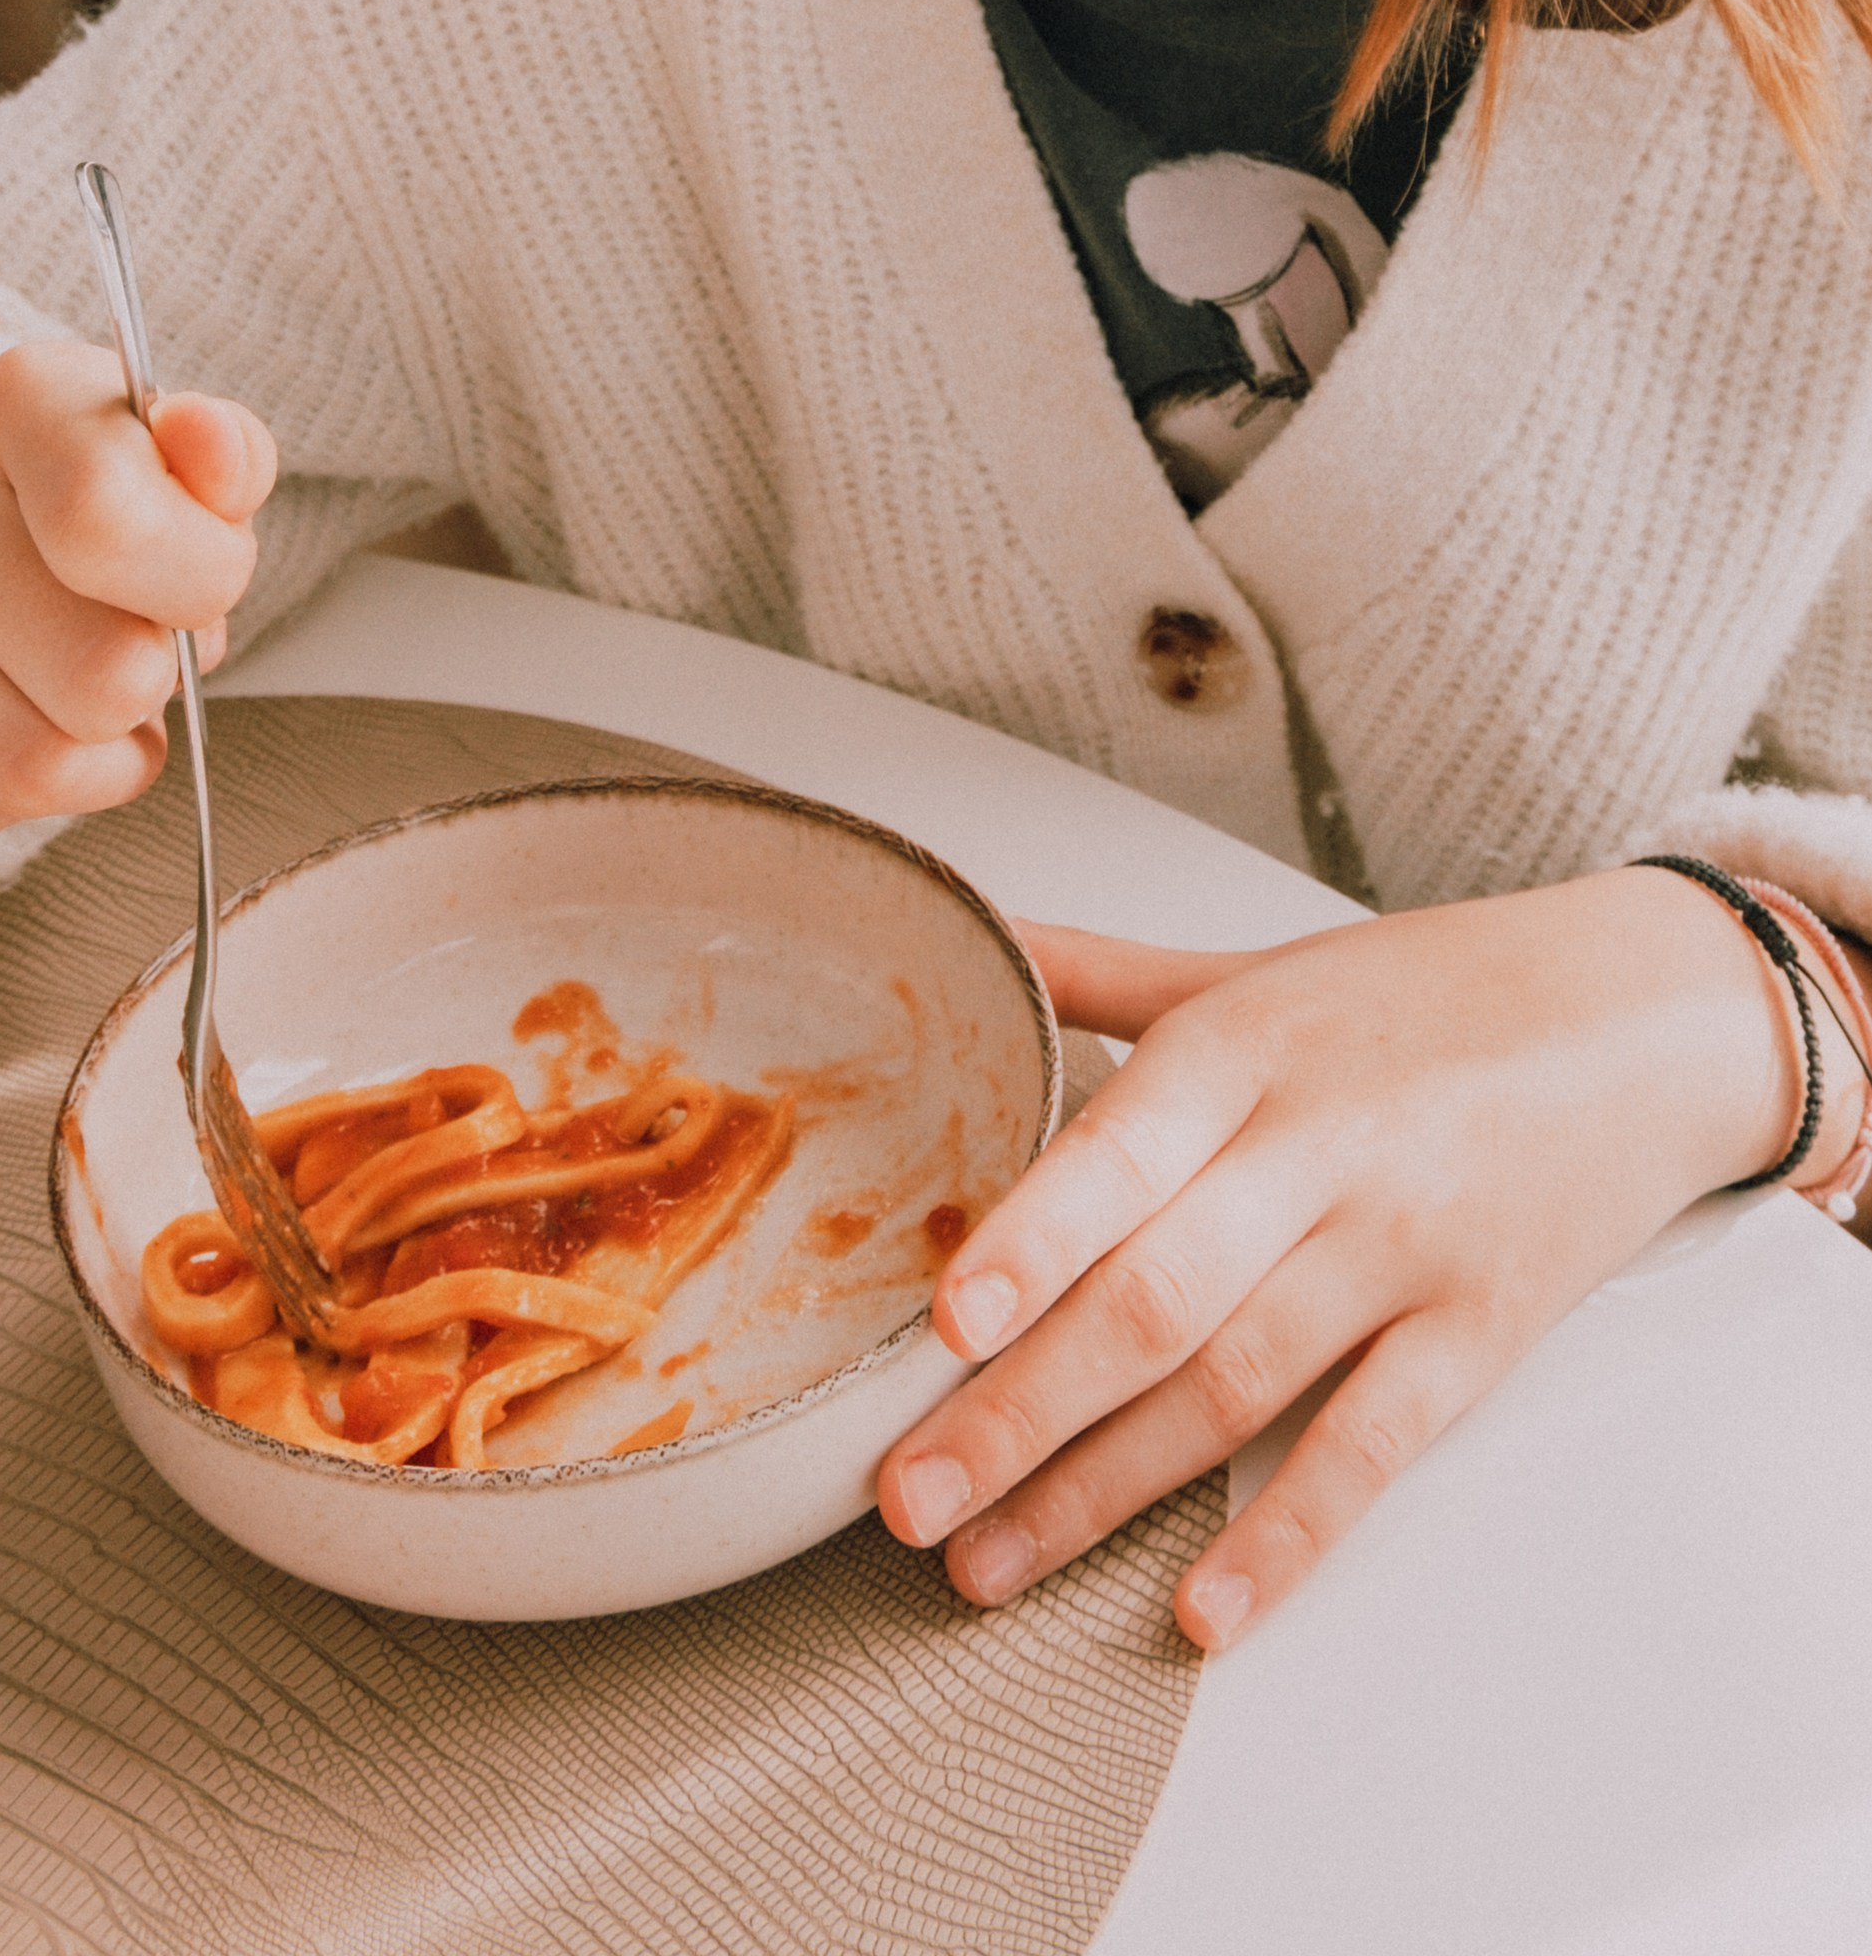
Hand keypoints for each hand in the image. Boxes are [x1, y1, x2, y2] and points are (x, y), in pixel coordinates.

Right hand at [0, 340, 277, 850]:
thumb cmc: (92, 502)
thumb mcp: (179, 463)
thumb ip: (225, 459)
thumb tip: (213, 449)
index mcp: (25, 399)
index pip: (109, 525)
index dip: (196, 588)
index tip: (201, 585)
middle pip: (98, 681)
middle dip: (150, 691)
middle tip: (134, 650)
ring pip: (25, 770)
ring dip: (92, 765)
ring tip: (81, 701)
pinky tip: (4, 728)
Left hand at [878, 867, 1825, 1647]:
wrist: (1645, 1017)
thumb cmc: (1429, 996)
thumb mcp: (1258, 968)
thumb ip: (1103, 972)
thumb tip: (969, 937)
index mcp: (1246, 1047)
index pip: (1122, 1151)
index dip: (1032, 1241)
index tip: (941, 1323)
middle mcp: (1319, 1149)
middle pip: (1155, 1296)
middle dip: (1018, 1409)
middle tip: (903, 1497)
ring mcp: (1402, 1248)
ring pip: (1235, 1385)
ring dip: (1102, 1490)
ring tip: (987, 1562)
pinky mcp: (1478, 1334)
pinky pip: (1371, 1448)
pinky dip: (1287, 1537)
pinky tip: (1204, 1611)